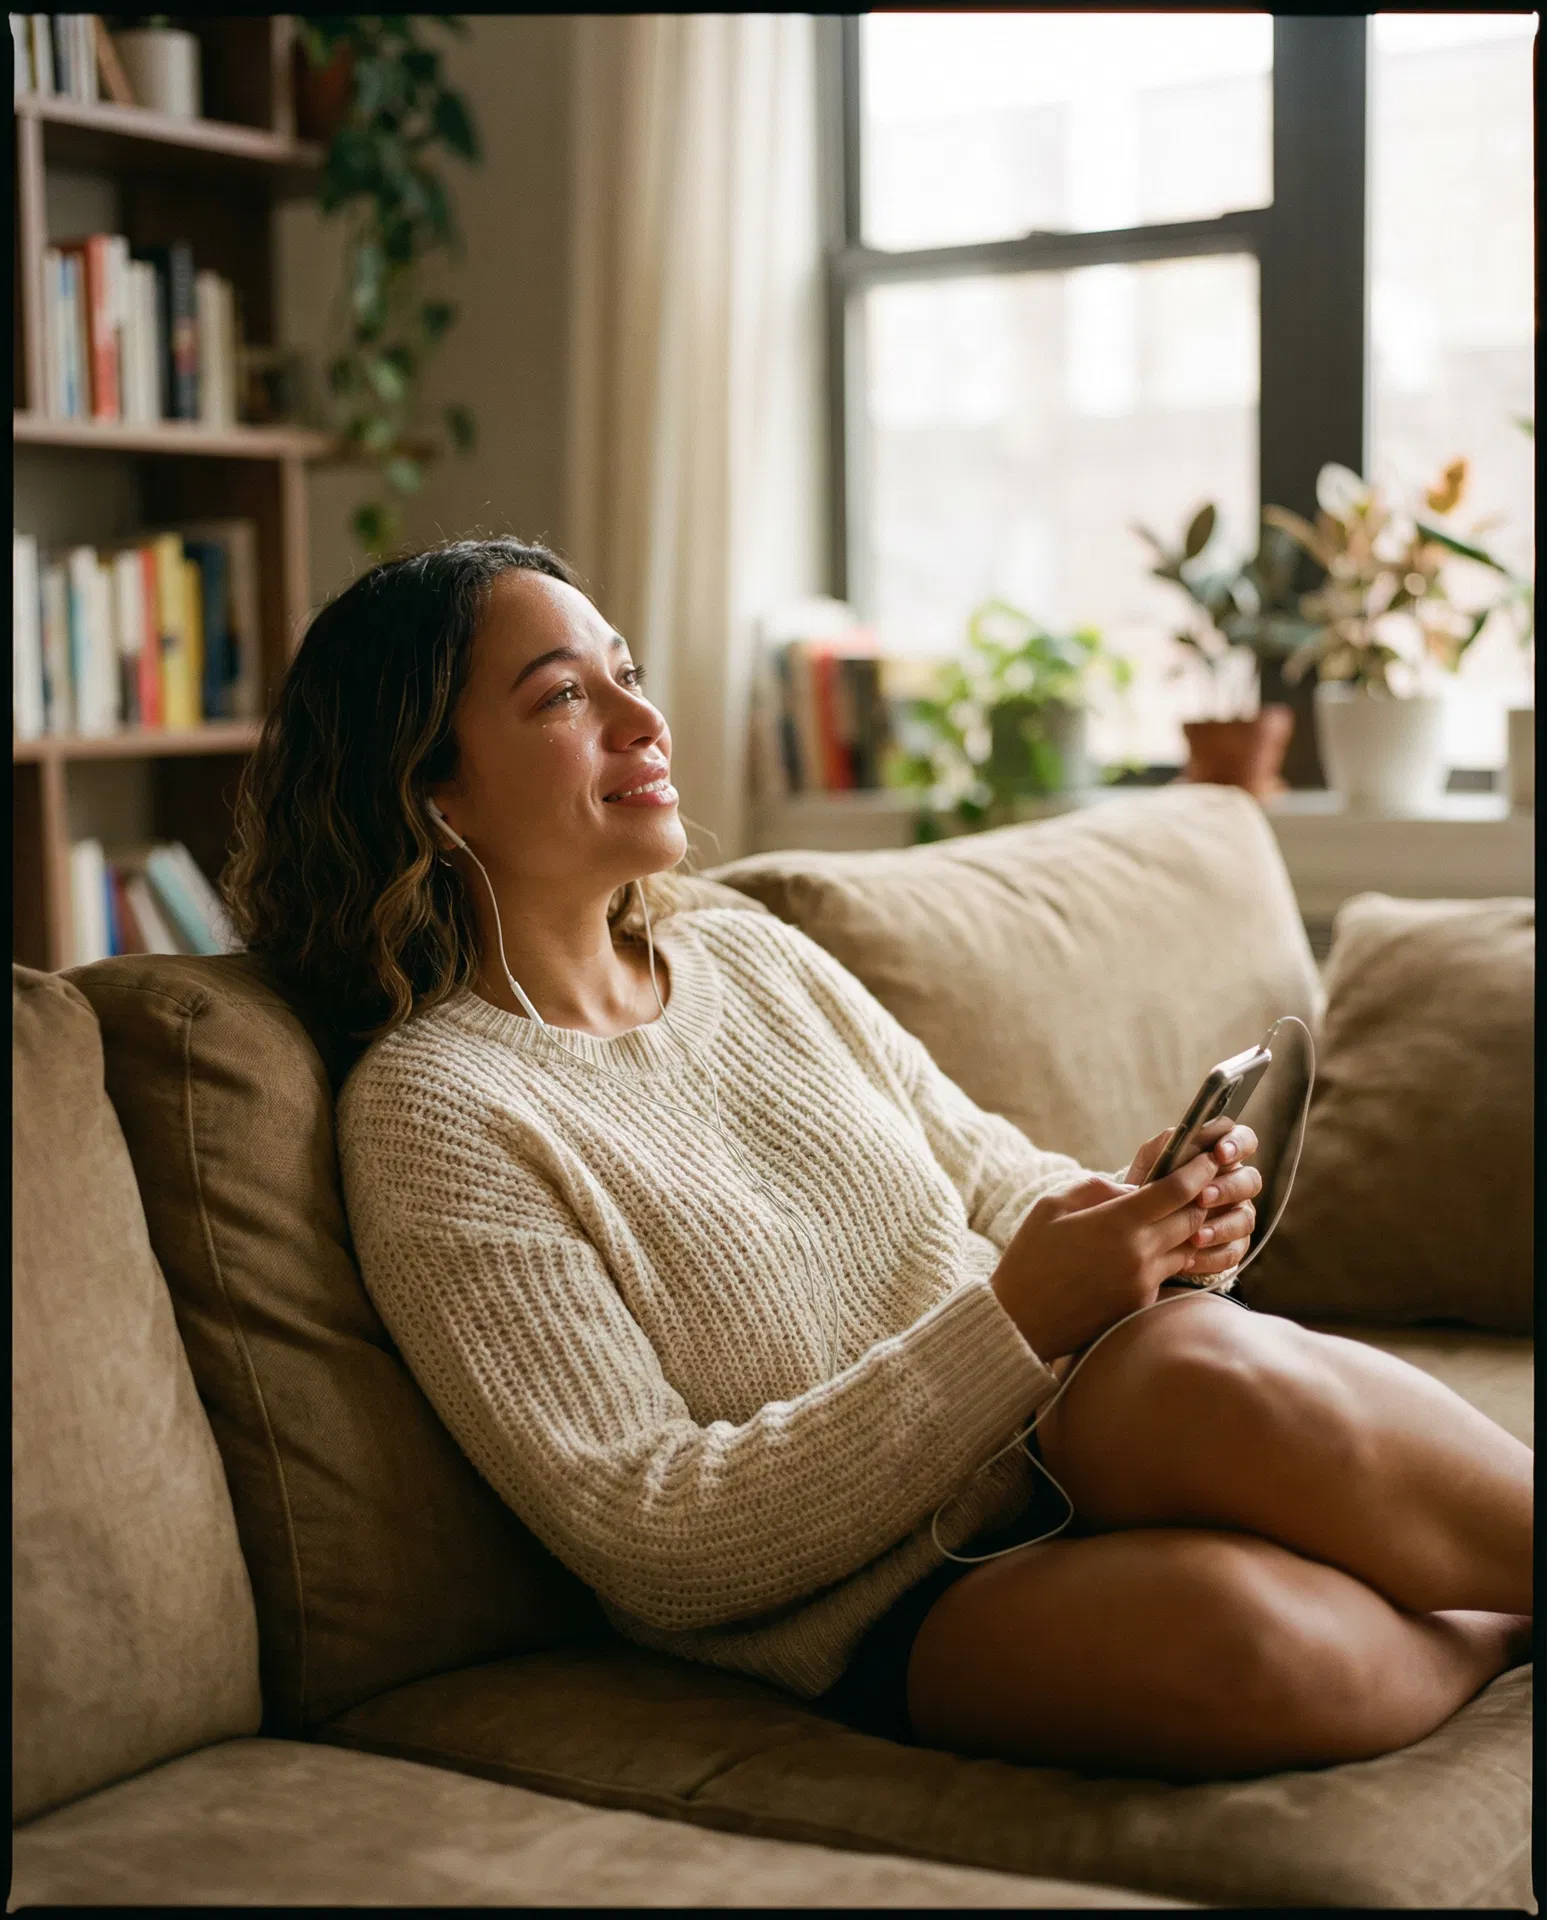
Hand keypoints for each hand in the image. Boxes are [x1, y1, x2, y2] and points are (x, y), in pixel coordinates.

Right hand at [990, 1142, 1241, 1362]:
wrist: (1020, 1321)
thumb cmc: (1030, 1257)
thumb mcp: (1052, 1206)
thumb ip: (1097, 1187)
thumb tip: (1134, 1189)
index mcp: (1117, 1222)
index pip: (1178, 1190)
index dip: (1199, 1169)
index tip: (1208, 1157)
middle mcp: (1139, 1252)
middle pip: (1193, 1218)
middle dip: (1200, 1198)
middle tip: (1199, 1183)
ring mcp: (1144, 1282)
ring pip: (1187, 1247)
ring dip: (1187, 1230)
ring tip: (1175, 1215)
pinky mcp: (1142, 1303)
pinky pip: (1169, 1272)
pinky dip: (1168, 1255)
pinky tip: (1151, 1247)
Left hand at [1122, 1116, 1260, 1281]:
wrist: (1137, 1224)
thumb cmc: (1149, 1184)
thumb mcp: (1151, 1160)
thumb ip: (1166, 1144)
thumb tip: (1182, 1136)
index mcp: (1221, 1156)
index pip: (1244, 1140)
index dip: (1238, 1144)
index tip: (1219, 1153)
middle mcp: (1235, 1184)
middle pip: (1251, 1181)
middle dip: (1228, 1188)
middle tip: (1202, 1197)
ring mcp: (1237, 1216)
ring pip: (1245, 1219)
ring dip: (1221, 1227)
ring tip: (1194, 1236)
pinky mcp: (1232, 1246)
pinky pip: (1233, 1252)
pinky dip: (1212, 1256)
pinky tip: (1189, 1258)